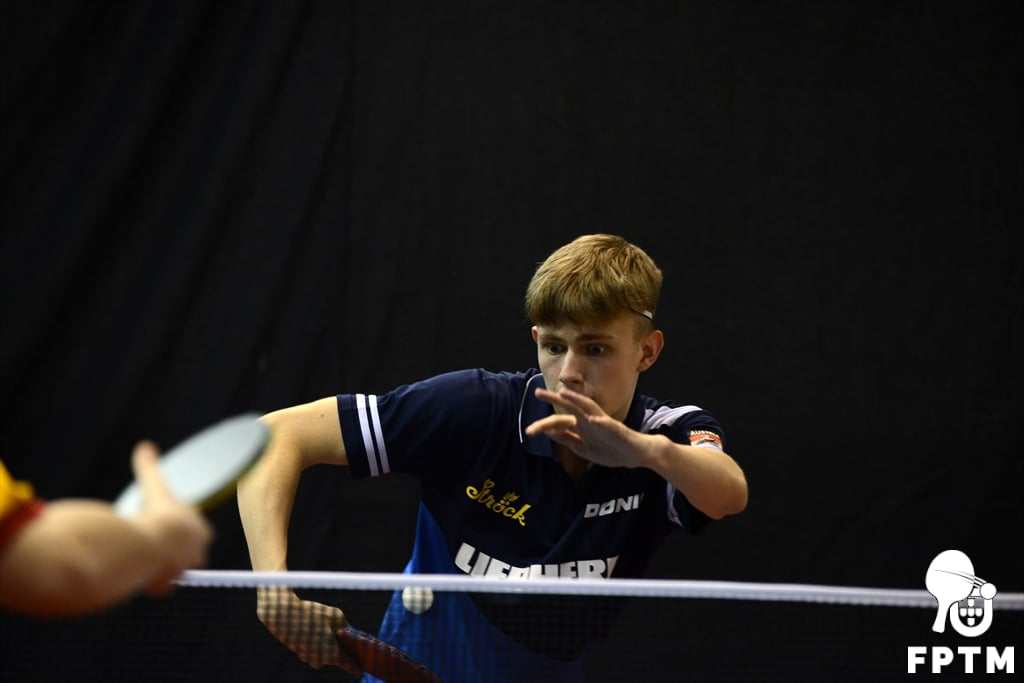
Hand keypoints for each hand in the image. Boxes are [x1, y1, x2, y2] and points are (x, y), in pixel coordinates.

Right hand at [132, 441, 212, 594]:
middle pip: (190, 553)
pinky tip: (142, 576)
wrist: (146, 546)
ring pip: (175, 569)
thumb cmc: (154, 513)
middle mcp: (197, 551)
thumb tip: (144, 445)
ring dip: (165, 567)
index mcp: (200, 529)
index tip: (170, 527)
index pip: (198, 531)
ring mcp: (183, 569)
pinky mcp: (168, 584)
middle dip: (177, 550)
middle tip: (160, 545)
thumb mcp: (153, 487)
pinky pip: (161, 585)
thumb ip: (148, 467)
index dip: (183, 530)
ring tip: (149, 560)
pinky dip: (152, 581)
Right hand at [257, 587, 360, 672]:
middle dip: (341, 647)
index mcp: (334, 655)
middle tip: (341, 632)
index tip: (364, 664)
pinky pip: (314, 648)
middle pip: (338, 657)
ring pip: (325, 652)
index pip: (352, 667)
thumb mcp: (335, 616)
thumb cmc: (311, 615)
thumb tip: (349, 633)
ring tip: (323, 625)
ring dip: (327, 643)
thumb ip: (346, 627)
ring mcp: (309, 658)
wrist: (281, 615)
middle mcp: (321, 661)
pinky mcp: (300, 653)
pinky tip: (313, 627)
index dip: (359, 665)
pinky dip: (316, 640)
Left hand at [525, 388, 651, 467]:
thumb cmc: (610, 449)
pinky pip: (608, 425)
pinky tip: (593, 420)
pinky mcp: (617, 429)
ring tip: (564, 394)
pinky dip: (601, 422)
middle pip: (570, 408)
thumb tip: (548, 432)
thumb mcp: (583, 448)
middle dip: (555, 399)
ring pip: (588, 408)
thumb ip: (567, 439)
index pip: (560, 421)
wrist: (636, 455)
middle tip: (537, 392)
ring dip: (576, 400)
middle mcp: (590, 420)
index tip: (529, 430)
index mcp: (581, 426)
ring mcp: (604, 423)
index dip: (544, 425)